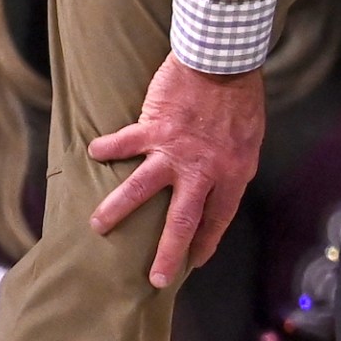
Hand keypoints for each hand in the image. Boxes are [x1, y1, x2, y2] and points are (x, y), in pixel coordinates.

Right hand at [87, 55, 267, 286]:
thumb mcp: (249, 139)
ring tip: (97, 227)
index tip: (195, 261)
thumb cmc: (243, 98)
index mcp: (232, 173)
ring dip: (116, 211)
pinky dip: (106, 148)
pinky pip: (123, 143)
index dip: (206, 242)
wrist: (226, 62)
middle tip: (154, 278)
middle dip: (167, 253)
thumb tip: (216, 183)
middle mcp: (203, 170)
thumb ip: (231, 164)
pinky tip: (92, 153)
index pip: (218, 218)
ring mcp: (175, 152)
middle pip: (182, 221)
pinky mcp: (152, 129)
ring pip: (140, 190)